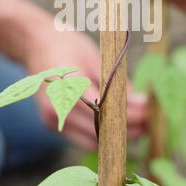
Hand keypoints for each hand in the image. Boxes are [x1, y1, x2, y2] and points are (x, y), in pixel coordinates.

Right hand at [25, 24, 147, 149]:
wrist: (35, 44)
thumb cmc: (68, 44)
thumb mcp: (96, 57)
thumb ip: (116, 83)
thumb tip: (142, 103)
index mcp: (65, 84)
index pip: (101, 110)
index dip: (128, 116)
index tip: (149, 114)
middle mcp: (55, 107)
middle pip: (98, 129)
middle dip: (127, 128)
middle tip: (150, 122)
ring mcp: (51, 118)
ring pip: (91, 140)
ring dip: (116, 137)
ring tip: (140, 126)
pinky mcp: (52, 124)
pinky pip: (82, 137)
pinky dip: (102, 136)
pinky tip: (119, 127)